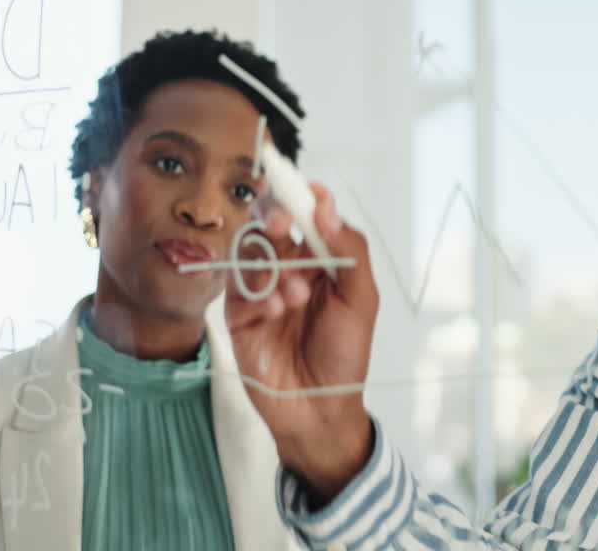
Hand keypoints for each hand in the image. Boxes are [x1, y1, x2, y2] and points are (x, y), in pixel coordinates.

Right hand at [224, 183, 378, 501]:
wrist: (319, 409)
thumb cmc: (344, 355)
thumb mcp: (361, 300)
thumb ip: (349, 249)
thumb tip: (327, 205)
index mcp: (322, 260)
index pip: (307, 215)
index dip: (301, 198)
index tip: (301, 189)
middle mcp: (289, 268)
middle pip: (271, 225)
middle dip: (276, 221)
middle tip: (283, 227)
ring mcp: (261, 289)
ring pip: (251, 252)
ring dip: (272, 266)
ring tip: (296, 297)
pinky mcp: (238, 314)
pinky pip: (237, 287)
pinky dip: (258, 294)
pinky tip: (276, 312)